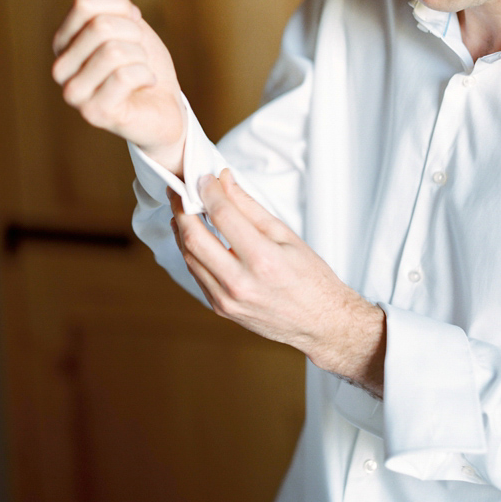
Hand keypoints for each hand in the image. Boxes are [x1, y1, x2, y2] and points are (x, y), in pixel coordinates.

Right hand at [51, 0, 186, 173]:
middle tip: (139, 54)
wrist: (163, 108)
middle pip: (101, 25)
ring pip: (114, 51)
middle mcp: (60, 70)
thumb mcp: (123, 19)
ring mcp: (74, 95)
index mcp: (61, 44)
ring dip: (141, 57)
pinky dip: (146, 76)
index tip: (131, 27)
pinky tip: (143, 87)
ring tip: (140, 72)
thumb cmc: (141, 64)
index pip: (86, 3)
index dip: (121, 8)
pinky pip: (125, 76)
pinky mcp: (94, 114)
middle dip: (134, 34)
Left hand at [169, 169, 385, 394]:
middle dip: (181, 209)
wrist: (321, 323)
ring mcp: (227, 300)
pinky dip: (191, 252)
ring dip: (181, 230)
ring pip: (189, 257)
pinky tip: (194, 237)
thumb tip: (225, 180)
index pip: (222, 215)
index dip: (208, 191)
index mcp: (263, 260)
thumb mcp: (286, 235)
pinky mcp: (220, 308)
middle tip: (179, 191)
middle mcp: (240, 283)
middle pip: (194, 238)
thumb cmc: (310, 278)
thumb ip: (249, 206)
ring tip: (184, 210)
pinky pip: (196, 274)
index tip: (203, 178)